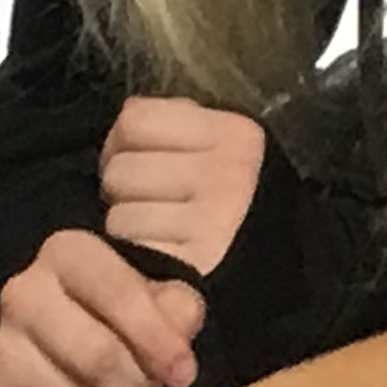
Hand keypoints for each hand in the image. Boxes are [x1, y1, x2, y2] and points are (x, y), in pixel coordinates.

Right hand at [0, 230, 204, 386]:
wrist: (77, 344)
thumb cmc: (128, 316)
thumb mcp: (163, 294)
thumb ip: (178, 304)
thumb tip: (179, 323)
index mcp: (69, 253)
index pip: (118, 292)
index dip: (157, 337)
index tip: (184, 372)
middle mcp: (24, 294)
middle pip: (99, 356)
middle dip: (139, 382)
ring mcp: (3, 348)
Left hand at [97, 97, 265, 274]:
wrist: (268, 266)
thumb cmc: (228, 197)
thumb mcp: (216, 144)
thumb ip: (171, 125)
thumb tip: (121, 129)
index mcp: (234, 134)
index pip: (133, 120)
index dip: (125, 141)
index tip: (145, 158)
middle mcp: (228, 174)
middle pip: (119, 169)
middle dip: (124, 188)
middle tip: (150, 200)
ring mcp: (213, 223)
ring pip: (118, 216)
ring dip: (126, 225)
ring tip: (155, 227)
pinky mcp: (193, 267)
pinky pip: (130, 252)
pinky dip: (136, 255)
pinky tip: (160, 252)